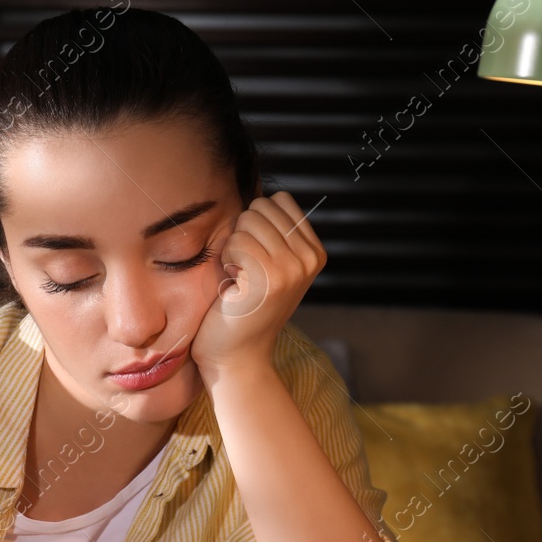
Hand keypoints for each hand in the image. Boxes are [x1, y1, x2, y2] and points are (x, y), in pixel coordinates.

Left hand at [190, 188, 326, 379]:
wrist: (236, 355)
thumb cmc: (241, 307)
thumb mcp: (268, 263)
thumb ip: (273, 230)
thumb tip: (257, 186)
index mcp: (315, 250)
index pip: (279, 200)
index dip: (256, 223)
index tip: (255, 259)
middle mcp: (311, 257)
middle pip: (262, 207)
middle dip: (243, 233)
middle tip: (244, 271)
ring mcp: (293, 267)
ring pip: (247, 222)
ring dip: (233, 248)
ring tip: (239, 279)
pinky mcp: (270, 277)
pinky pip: (236, 242)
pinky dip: (226, 261)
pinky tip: (233, 287)